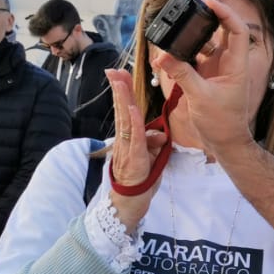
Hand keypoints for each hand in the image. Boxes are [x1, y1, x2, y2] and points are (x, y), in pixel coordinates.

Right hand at [105, 68, 168, 228]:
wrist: (130, 203)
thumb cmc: (140, 180)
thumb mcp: (149, 157)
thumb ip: (152, 143)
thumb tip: (159, 134)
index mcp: (128, 138)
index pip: (125, 110)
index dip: (123, 92)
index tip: (119, 74)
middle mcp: (124, 140)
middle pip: (121, 110)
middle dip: (119, 89)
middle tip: (114, 70)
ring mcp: (126, 148)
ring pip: (125, 120)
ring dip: (123, 99)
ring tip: (120, 81)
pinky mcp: (133, 158)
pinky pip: (134, 138)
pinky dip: (133, 122)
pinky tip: (131, 109)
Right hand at [151, 0, 258, 161]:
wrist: (225, 142)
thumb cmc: (222, 124)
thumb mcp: (200, 97)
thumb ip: (182, 75)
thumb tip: (162, 56)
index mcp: (236, 66)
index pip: (237, 30)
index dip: (225, 13)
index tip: (208, 3)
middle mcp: (228, 63)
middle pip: (222, 31)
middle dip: (207, 18)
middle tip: (189, 8)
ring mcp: (218, 69)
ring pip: (205, 44)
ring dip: (190, 37)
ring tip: (173, 31)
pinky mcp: (207, 77)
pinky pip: (194, 58)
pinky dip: (182, 55)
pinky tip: (167, 56)